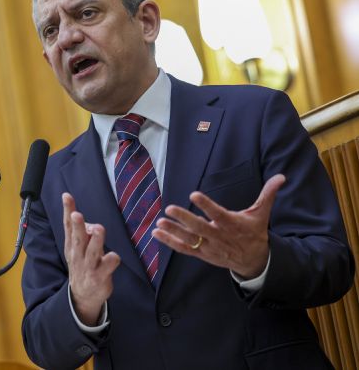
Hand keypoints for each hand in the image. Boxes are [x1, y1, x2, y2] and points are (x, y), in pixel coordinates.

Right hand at [62, 192, 120, 324]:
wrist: (83, 295)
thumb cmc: (82, 264)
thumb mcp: (76, 248)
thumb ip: (80, 231)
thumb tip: (80, 216)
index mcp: (72, 245)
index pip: (68, 225)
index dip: (68, 210)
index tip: (66, 195)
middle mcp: (78, 254)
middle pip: (78, 237)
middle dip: (78, 226)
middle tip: (77, 214)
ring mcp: (88, 266)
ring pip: (93, 251)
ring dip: (96, 240)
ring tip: (99, 229)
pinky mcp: (100, 276)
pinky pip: (108, 265)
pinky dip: (112, 259)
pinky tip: (113, 257)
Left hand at [152, 174, 285, 278]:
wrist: (255, 261)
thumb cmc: (254, 233)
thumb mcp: (261, 214)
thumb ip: (268, 195)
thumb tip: (281, 177)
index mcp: (232, 225)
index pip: (218, 214)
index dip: (206, 205)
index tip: (194, 195)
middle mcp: (219, 237)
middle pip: (200, 228)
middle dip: (185, 219)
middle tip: (169, 208)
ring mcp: (210, 247)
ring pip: (189, 240)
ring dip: (173, 231)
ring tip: (159, 223)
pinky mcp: (202, 254)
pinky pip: (184, 249)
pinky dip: (170, 242)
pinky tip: (157, 233)